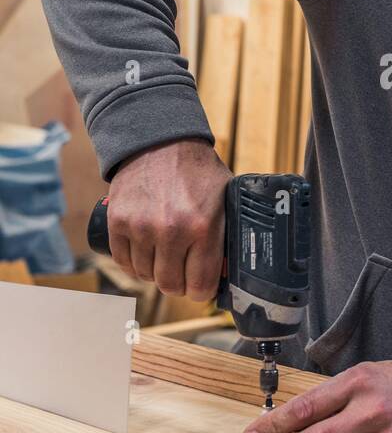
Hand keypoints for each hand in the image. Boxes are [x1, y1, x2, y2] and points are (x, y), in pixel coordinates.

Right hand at [107, 138, 229, 299]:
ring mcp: (141, 227)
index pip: (200, 285)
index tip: (201, 287)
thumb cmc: (197, 171)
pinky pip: (123, 261)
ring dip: (155, 272)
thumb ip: (227, 232)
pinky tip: (143, 254)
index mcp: (203, 228)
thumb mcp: (224, 198)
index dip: (201, 292)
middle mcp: (171, 231)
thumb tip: (231, 268)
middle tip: (182, 273)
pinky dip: (133, 263)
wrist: (160, 141)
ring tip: (163, 257)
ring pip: (145, 275)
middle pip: (170, 285)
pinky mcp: (118, 222)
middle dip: (179, 284)